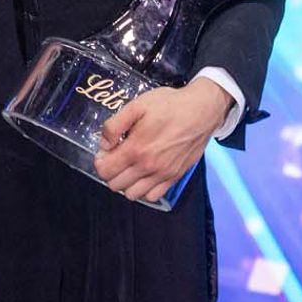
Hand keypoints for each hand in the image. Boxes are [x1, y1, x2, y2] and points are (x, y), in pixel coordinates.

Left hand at [93, 77, 232, 204]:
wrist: (201, 111)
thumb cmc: (169, 105)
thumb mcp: (137, 106)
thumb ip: (115, 125)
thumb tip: (104, 144)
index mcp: (136, 149)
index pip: (105, 171)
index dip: (100, 161)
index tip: (105, 152)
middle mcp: (148, 166)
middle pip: (115, 185)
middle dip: (110, 172)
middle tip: (116, 157)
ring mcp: (163, 174)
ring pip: (132, 194)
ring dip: (125, 183)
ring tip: (129, 167)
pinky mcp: (175, 177)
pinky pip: (152, 196)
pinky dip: (144, 190)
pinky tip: (144, 175)